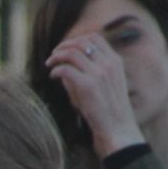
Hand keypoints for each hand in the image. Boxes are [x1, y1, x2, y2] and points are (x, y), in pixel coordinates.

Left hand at [45, 31, 144, 156]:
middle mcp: (108, 64)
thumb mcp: (103, 86)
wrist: (118, 129)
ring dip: (57, 56)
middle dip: (64, 46)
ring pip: (72, 53)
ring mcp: (99, 74)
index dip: (76, 39)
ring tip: (49, 64)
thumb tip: (65, 65)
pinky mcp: (88, 86)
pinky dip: (56, 70)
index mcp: (115, 62)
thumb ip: (88, 72)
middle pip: (81, 42)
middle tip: (53, 56)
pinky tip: (53, 76)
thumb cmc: (108, 111)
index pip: (95, 38)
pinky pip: (66, 69)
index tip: (65, 48)